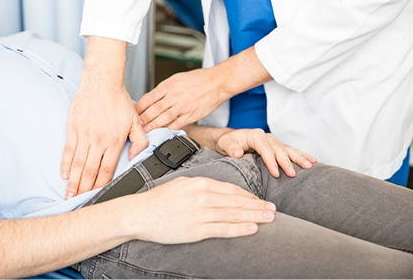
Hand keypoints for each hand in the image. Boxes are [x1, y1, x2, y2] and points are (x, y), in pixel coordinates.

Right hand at [61, 36, 148, 198]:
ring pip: (77, 163)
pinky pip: (68, 149)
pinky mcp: (73, 128)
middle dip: (85, 188)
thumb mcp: (136, 121)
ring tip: (69, 193)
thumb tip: (136, 157)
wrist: (102, 82)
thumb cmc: (119, 100)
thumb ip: (140, 140)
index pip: (107, 169)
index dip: (102, 185)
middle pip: (90, 170)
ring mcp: (84, 135)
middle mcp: (99, 140)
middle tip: (79, 201)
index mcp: (115, 141)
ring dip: (73, 181)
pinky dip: (65, 163)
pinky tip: (64, 174)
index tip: (97, 195)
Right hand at [130, 177, 275, 243]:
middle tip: (273, 209)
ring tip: (269, 218)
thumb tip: (221, 191)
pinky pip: (222, 229)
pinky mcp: (195, 229)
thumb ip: (202, 186)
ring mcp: (199, 213)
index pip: (231, 189)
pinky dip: (239, 229)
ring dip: (254, 216)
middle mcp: (201, 196)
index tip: (259, 200)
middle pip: (236, 200)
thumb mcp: (182, 184)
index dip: (248, 196)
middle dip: (257, 205)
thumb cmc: (159, 200)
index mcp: (199, 182)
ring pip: (233, 214)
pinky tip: (252, 229)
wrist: (139, 213)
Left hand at [135, 67, 227, 131]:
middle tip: (135, 125)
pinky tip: (163, 132)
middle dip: (143, 119)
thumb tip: (152, 99)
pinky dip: (169, 128)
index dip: (139, 107)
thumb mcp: (177, 78)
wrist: (217, 81)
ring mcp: (183, 106)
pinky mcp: (192, 115)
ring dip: (153, 125)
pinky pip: (178, 123)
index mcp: (169, 85)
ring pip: (164, 117)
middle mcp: (175, 95)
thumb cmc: (199, 79)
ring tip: (145, 131)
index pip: (149, 98)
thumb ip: (164, 89)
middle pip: (154, 109)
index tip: (133, 112)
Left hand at [216, 129, 316, 177]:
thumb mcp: (224, 143)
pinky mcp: (277, 147)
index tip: (275, 173)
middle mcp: (266, 137)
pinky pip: (291, 151)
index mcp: (255, 135)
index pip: (265, 149)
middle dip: (287, 162)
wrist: (229, 139)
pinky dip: (301, 155)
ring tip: (310, 166)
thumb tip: (237, 152)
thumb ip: (230, 147)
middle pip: (279, 150)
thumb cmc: (226, 142)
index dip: (271, 161)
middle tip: (293, 174)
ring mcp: (273, 142)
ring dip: (299, 158)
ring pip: (288, 150)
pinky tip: (313, 161)